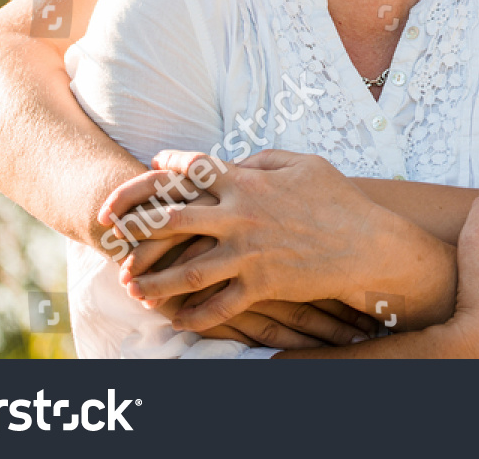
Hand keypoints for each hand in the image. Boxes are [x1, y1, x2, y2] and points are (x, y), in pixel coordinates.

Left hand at [101, 149, 392, 330]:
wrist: (367, 245)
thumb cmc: (339, 199)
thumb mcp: (304, 163)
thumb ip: (263, 159)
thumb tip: (235, 162)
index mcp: (249, 182)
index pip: (194, 169)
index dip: (168, 166)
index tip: (152, 167)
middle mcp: (240, 217)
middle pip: (170, 221)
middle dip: (135, 226)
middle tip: (111, 232)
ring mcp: (248, 254)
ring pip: (184, 272)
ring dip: (152, 281)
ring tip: (131, 285)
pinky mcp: (260, 285)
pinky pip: (217, 306)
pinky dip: (193, 315)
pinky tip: (176, 318)